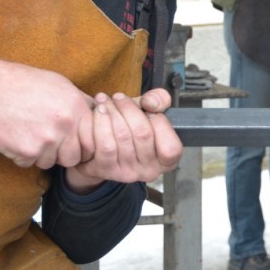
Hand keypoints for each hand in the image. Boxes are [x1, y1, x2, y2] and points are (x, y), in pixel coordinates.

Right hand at [0, 47, 94, 168]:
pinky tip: (15, 136)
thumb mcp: (59, 83)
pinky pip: (29, 163)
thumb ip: (79, 102)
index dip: (83, 145)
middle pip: (74, 158)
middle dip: (63, 154)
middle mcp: (65, 125)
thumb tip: (97, 114)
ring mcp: (46, 140)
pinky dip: (22, 155)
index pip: (94, 141)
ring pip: (51, 162)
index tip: (73, 143)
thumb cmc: (22, 82)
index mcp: (76, 107)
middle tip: (49, 142)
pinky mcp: (26, 152)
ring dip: (41, 155)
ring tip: (28, 134)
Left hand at [64, 89, 182, 191]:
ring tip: (104, 100)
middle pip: (143, 134)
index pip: (171, 147)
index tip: (146, 104)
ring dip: (112, 111)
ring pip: (122, 136)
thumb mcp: (148, 112)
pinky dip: (101, 122)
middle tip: (118, 96)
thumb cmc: (129, 127)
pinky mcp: (107, 170)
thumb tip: (152, 103)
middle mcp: (150, 171)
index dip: (160, 122)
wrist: (98, 145)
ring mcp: (128, 173)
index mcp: (167, 160)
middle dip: (129, 109)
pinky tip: (99, 110)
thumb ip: (160, 101)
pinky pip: (106, 145)